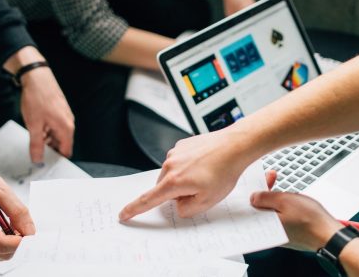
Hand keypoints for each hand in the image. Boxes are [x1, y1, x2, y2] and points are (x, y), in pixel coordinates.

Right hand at [0, 164, 35, 259]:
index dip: (20, 242)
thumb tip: (29, 231)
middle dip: (17, 243)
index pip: (1, 244)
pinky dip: (3, 243)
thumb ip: (18, 212)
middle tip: (26, 227)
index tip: (31, 234)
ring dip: (11, 244)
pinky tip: (7, 228)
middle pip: (1, 253)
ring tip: (15, 225)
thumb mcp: (1, 191)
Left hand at [20, 67, 74, 162]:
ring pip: (58, 134)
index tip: (46, 164)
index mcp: (66, 128)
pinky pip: (56, 125)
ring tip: (34, 139)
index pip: (66, 151)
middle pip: (62, 143)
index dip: (56, 159)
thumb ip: (36, 144)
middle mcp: (69, 122)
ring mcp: (65, 115)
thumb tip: (37, 159)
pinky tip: (36, 127)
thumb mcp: (34, 125)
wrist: (37, 77)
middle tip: (36, 153)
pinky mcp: (60, 110)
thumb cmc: (37, 98)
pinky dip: (47, 130)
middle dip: (50, 149)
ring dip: (48, 139)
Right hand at [119, 129, 256, 219]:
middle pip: (165, 188)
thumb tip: (178, 204)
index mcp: (173, 182)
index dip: (134, 209)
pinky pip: (180, 162)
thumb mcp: (207, 201)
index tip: (123, 214)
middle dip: (178, 193)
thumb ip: (187, 209)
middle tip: (201, 190)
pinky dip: (189, 167)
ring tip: (206, 175)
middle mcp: (170, 165)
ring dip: (184, 179)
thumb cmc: (224, 171)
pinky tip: (205, 165)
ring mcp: (175, 153)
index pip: (148, 200)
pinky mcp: (182, 145)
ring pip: (173, 174)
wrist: (235, 146)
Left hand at [251, 171, 342, 251]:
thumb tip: (254, 197)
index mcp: (264, 225)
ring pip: (270, 212)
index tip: (262, 178)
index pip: (250, 205)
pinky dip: (281, 207)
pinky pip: (279, 218)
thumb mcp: (285, 201)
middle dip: (265, 190)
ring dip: (273, 197)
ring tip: (283, 188)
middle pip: (259, 207)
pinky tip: (289, 200)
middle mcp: (269, 232)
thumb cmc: (310, 220)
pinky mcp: (287, 234)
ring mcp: (278, 234)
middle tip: (272, 176)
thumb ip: (266, 197)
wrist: (329, 235)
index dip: (254, 188)